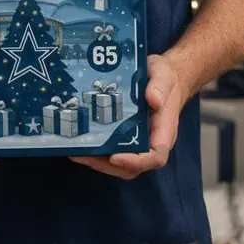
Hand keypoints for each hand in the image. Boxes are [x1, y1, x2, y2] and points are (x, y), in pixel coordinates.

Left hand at [69, 53, 186, 179]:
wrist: (164, 76)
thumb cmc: (166, 78)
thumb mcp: (164, 75)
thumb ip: (160, 86)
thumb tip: (154, 100)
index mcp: (164, 131)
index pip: (155, 157)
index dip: (135, 162)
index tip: (115, 157)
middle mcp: (151, 142)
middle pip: (132, 167)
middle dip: (107, 165)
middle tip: (85, 154)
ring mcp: (137, 140)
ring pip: (119, 163)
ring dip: (98, 161)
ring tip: (76, 151)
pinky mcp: (125, 135)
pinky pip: (113, 149)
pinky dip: (96, 150)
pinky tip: (79, 140)